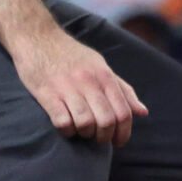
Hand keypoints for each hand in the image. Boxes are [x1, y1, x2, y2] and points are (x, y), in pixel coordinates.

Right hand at [13, 27, 146, 145]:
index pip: (123, 112)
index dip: (124, 132)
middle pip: (107, 120)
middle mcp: (89, 82)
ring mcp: (67, 87)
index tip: (119, 142)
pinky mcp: (46, 93)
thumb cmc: (73, 56)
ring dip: (85, 134)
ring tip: (82, 132)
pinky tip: (66, 128)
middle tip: (99, 139)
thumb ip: (122, 90)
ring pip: (85, 122)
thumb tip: (143, 112)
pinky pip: (61, 120)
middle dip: (105, 136)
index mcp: (105, 77)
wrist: (38, 38)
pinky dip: (66, 130)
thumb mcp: (102, 67)